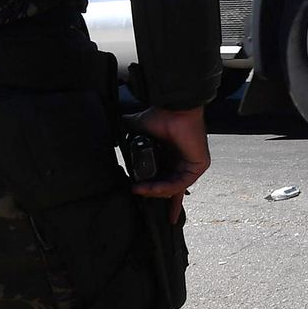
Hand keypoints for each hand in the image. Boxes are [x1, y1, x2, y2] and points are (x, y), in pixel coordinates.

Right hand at [129, 105, 210, 221]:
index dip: (156, 192)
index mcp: (170, 157)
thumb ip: (126, 136)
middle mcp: (180, 163)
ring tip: (140, 189)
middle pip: (170, 189)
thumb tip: (109, 137)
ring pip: (173, 188)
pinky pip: (181, 183)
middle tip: (137, 193)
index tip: (142, 198)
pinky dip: (166, 187)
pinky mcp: (198, 166)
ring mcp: (190, 165)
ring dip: (155, 191)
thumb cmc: (161, 115)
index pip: (165, 181)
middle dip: (154, 196)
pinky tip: (152, 187)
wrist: (173, 109)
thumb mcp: (137, 129)